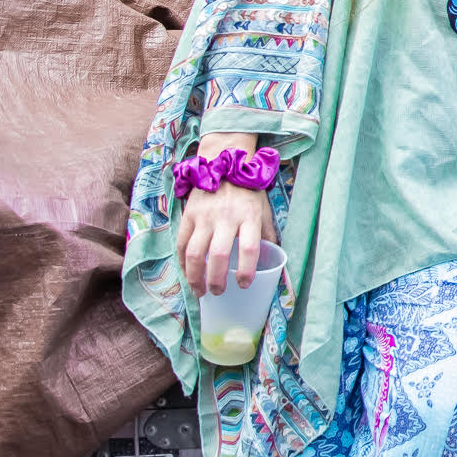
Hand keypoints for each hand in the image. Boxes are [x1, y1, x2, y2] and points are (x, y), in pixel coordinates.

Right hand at [176, 179, 276, 295]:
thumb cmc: (248, 192)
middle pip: (220, 255)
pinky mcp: (188, 215)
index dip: (247, 270)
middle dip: (217, 279)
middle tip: (219, 292)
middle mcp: (226, 217)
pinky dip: (183, 264)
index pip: (250, 248)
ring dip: (196, 277)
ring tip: (201, 291)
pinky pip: (181, 244)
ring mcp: (204, 217)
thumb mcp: (263, 210)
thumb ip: (267, 234)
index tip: (244, 284)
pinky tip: (188, 275)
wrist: (224, 164)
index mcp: (249, 216)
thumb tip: (275, 259)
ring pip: (196, 253)